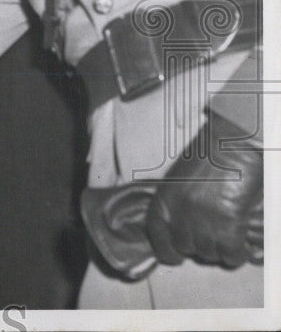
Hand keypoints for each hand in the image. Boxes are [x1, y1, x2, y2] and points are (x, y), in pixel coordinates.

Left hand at [146, 114, 262, 268]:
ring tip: (230, 238)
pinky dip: (238, 253)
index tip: (175, 256)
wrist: (232, 142)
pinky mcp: (226, 224)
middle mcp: (178, 212)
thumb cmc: (209, 153)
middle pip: (186, 247)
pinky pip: (231, 253)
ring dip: (220, 250)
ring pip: (210, 253)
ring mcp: (201, 220)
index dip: (167, 250)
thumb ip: (178, 201)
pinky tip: (242, 245)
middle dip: (200, 247)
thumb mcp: (180, 177)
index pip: (157, 236)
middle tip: (214, 237)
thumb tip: (183, 224)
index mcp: (164, 198)